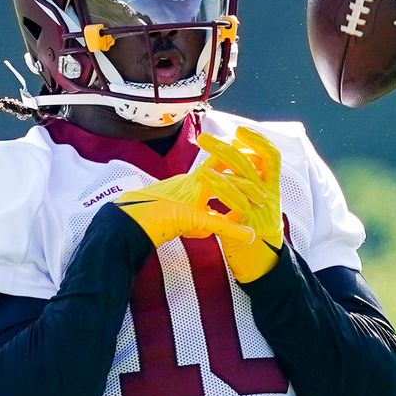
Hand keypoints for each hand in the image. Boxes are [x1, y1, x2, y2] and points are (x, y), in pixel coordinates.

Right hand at [114, 171, 253, 247]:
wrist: (129, 221)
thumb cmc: (151, 217)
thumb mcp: (184, 216)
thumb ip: (204, 217)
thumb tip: (217, 225)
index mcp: (192, 180)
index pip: (218, 162)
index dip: (237, 159)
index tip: (255, 159)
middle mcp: (193, 182)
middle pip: (227, 167)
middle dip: (248, 170)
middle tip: (266, 177)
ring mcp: (191, 195)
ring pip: (225, 188)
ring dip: (246, 194)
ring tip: (263, 203)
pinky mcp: (189, 213)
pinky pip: (216, 221)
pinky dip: (233, 230)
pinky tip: (249, 237)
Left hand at [195, 126, 282, 282]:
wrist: (262, 266)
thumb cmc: (253, 234)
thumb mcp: (251, 207)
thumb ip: (245, 188)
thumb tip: (229, 167)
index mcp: (272, 188)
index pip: (272, 156)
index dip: (258, 140)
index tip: (240, 130)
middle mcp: (270, 195)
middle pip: (252, 160)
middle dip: (228, 145)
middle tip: (205, 136)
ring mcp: (261, 208)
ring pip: (245, 175)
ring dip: (222, 158)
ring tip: (203, 148)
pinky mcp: (250, 222)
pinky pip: (236, 200)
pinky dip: (221, 185)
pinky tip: (205, 176)